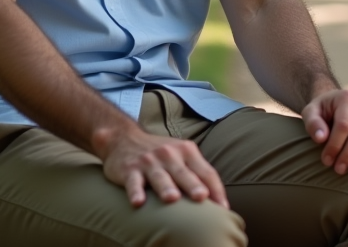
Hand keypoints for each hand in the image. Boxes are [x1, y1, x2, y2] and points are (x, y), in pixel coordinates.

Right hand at [98, 128, 227, 208]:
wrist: (124, 138)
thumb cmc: (161, 154)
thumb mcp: (182, 155)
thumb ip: (198, 173)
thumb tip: (218, 201)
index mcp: (187, 151)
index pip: (206, 171)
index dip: (215, 189)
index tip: (223, 208)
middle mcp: (169, 155)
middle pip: (184, 173)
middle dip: (193, 185)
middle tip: (202, 197)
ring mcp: (149, 161)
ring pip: (159, 176)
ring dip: (166, 187)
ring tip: (172, 198)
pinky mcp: (129, 170)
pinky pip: (133, 182)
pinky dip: (135, 192)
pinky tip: (138, 202)